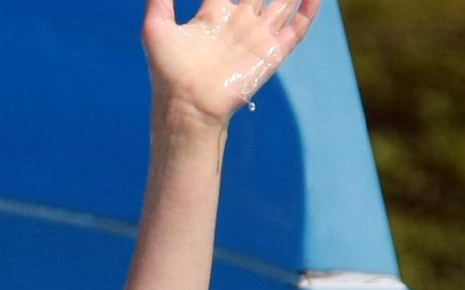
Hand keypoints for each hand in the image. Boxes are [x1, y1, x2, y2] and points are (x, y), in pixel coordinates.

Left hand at [143, 0, 321, 128]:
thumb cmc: (168, 71)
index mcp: (213, 16)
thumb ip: (159, 0)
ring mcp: (257, 37)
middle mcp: (238, 23)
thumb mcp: (156, 28)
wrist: (188, 105)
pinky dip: (308, 11)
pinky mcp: (272, 52)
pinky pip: (297, 28)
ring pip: (282, 3)